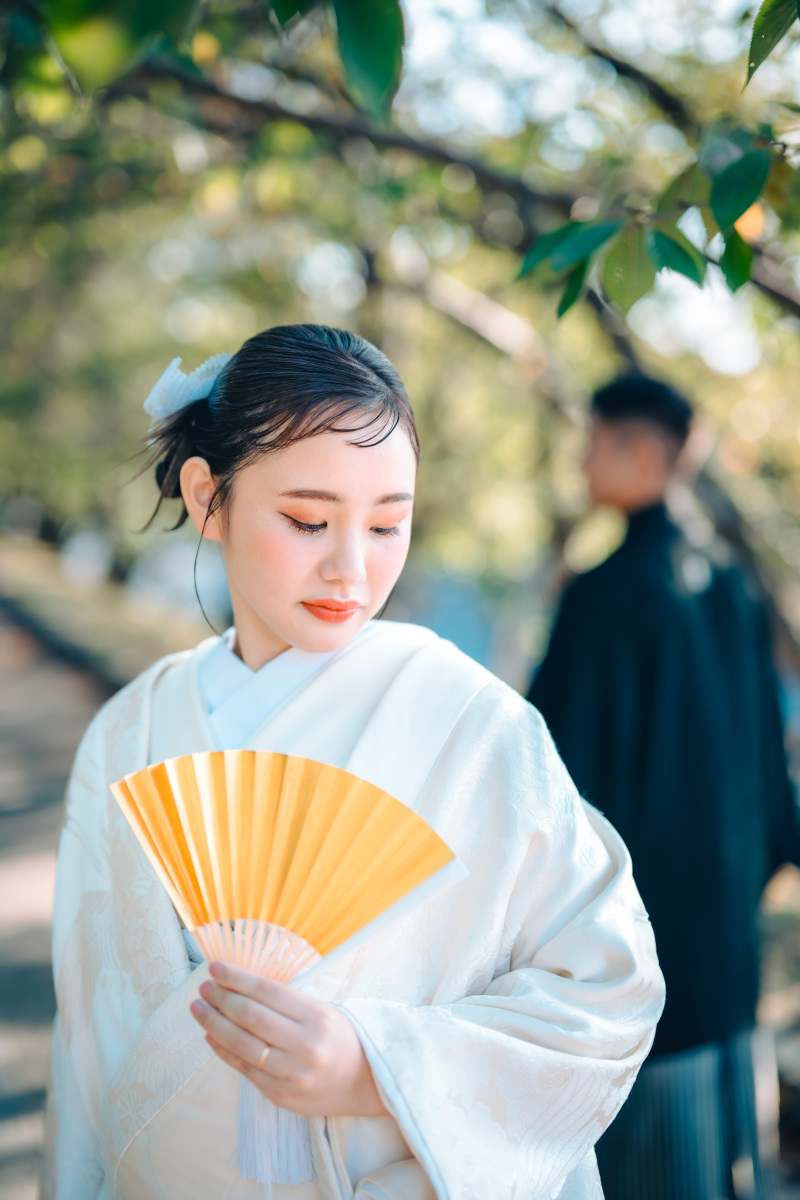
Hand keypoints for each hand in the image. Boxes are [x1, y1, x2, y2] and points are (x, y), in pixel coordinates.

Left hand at [190, 961, 386, 1118]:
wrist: (366, 1083)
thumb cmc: (341, 1038)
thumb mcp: (323, 1010)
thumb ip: (286, 1002)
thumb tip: (241, 985)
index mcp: (317, 1016)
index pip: (267, 991)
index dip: (237, 978)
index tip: (216, 967)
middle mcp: (304, 1045)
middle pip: (250, 1016)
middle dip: (221, 998)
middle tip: (204, 987)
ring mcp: (292, 1074)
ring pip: (242, 1044)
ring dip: (214, 1023)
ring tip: (198, 1008)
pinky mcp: (281, 1095)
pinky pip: (244, 1069)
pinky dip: (223, 1051)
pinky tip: (210, 1035)